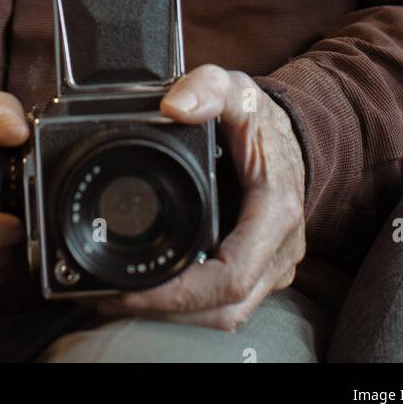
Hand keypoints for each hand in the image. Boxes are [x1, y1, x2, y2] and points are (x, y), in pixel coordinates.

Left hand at [94, 65, 305, 330]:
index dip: (181, 295)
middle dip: (166, 312)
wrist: (293, 135)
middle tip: (108, 298)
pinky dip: (187, 305)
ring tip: (119, 298)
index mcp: (276, 214)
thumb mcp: (238, 91)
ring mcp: (272, 267)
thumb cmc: (264, 119)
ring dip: (174, 314)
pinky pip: (224, 303)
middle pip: (224, 309)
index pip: (231, 278)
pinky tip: (150, 293)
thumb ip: (208, 88)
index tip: (132, 290)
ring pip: (224, 315)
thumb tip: (173, 106)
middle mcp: (280, 251)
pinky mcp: (259, 271)